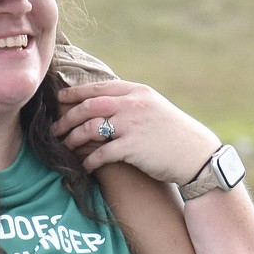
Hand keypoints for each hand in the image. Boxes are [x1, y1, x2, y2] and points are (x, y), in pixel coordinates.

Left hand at [53, 81, 218, 181]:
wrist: (198, 155)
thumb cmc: (174, 133)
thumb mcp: (154, 107)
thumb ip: (130, 102)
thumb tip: (102, 104)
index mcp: (137, 91)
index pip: (98, 88)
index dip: (75, 93)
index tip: (59, 99)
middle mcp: (134, 104)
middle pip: (89, 106)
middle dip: (68, 118)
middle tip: (55, 129)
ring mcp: (133, 125)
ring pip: (91, 128)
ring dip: (73, 138)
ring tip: (64, 147)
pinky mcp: (133, 147)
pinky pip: (101, 153)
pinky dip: (89, 159)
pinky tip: (84, 165)